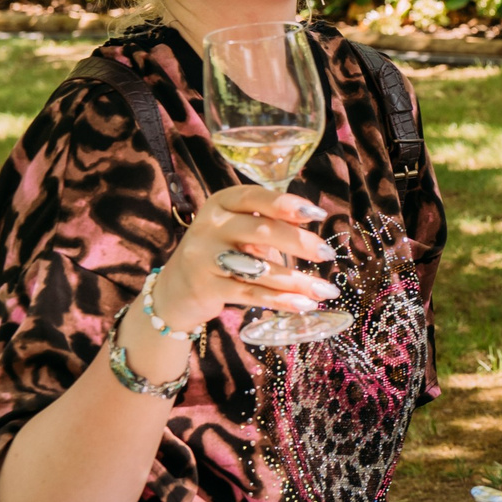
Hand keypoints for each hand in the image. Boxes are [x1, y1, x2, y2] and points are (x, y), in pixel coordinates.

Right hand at [151, 184, 343, 333]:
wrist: (175, 289)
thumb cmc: (221, 252)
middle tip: (327, 254)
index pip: (255, 197)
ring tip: (325, 290)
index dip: (286, 204)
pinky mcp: (205, 287)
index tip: (317, 213)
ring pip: (259, 268)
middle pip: (261, 231)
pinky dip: (281, 300)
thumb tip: (312, 222)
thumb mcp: (241, 229)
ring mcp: (204, 257)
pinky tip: (304, 304)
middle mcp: (209, 226)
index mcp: (221, 203)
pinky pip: (251, 294)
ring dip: (297, 281)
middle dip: (299, 243)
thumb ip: (271, 222)